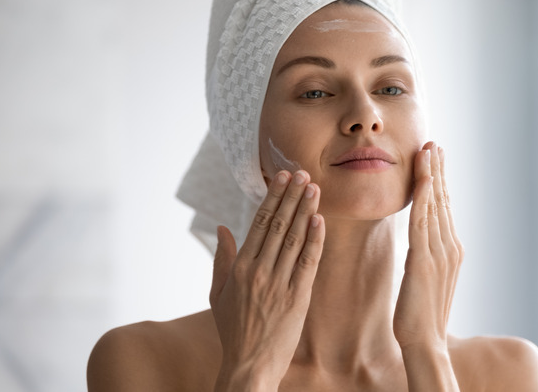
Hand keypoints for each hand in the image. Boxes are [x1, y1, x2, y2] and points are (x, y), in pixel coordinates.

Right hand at [209, 170, 324, 390]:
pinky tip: (320, 220)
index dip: (273, 198)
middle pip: (279, 225)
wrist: (249, 365)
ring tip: (314, 188)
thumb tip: (222, 227)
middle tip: (303, 173)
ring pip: (295, 239)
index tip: (282, 178)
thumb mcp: (217, 294)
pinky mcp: (298, 297)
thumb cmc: (232, 330)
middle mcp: (259, 271)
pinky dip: (315, 239)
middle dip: (292, 196)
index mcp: (240, 268)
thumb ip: (221, 259)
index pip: (259, 223)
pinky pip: (308, 262)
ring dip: (306, 210)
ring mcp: (279, 283)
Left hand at [393, 142, 463, 349]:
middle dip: (438, 171)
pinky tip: (421, 177)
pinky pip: (422, 221)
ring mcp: (439, 252)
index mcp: (450, 251)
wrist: (425, 342)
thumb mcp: (426, 280)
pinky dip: (423, 196)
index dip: (439, 182)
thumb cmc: (421, 316)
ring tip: (427, 149)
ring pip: (434, 205)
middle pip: (442, 200)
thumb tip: (421, 246)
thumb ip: (427, 259)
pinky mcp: (424, 260)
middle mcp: (449, 247)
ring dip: (431, 175)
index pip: (443, 208)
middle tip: (434, 144)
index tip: (435, 159)